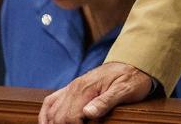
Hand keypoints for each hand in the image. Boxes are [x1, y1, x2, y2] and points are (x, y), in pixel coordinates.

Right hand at [39, 62, 153, 123]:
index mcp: (85, 88)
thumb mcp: (125, 90)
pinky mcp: (72, 88)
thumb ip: (106, 101)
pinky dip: (46, 115)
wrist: (134, 62)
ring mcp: (71, 87)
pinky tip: (49, 123)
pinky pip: (50, 102)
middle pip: (58, 116)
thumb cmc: (132, 78)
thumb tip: (88, 113)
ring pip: (51, 111)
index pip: (69, 117)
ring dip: (54, 123)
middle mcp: (74, 87)